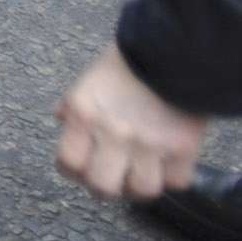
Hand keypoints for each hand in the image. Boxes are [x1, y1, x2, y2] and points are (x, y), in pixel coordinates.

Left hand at [55, 41, 209, 199]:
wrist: (171, 51)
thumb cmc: (124, 64)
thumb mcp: (87, 80)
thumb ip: (72, 104)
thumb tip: (58, 118)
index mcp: (84, 116)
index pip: (68, 164)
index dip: (73, 172)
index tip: (82, 168)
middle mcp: (113, 134)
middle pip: (102, 187)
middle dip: (106, 187)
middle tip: (112, 178)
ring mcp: (149, 144)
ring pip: (143, 190)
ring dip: (141, 185)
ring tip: (141, 173)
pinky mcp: (183, 148)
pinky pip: (176, 181)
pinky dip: (172, 177)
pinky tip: (167, 164)